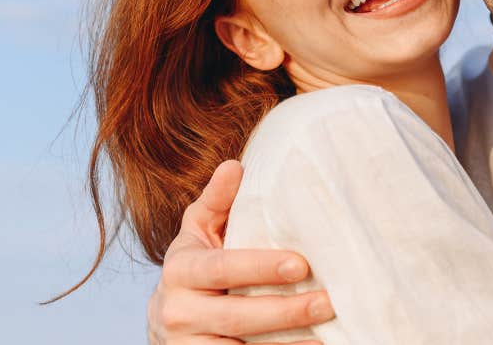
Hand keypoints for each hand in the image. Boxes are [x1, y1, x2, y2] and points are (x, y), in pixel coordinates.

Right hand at [148, 160, 334, 344]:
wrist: (166, 321)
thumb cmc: (195, 267)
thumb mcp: (198, 232)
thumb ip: (216, 201)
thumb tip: (235, 166)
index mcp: (180, 270)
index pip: (222, 268)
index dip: (260, 267)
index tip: (301, 264)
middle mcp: (177, 311)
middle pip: (236, 315)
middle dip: (285, 311)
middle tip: (327, 302)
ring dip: (286, 344)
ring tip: (326, 334)